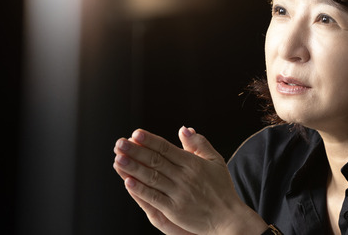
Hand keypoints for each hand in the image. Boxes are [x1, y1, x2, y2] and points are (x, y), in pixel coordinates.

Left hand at [113, 126, 266, 234]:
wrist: (229, 218)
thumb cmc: (222, 189)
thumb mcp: (215, 161)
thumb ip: (199, 144)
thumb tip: (184, 129)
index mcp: (192, 163)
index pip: (166, 148)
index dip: (149, 140)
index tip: (135, 134)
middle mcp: (184, 176)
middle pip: (155, 161)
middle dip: (135, 151)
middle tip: (119, 143)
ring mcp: (178, 193)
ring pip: (151, 177)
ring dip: (133, 168)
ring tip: (118, 159)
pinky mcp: (174, 210)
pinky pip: (154, 198)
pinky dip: (140, 190)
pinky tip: (128, 182)